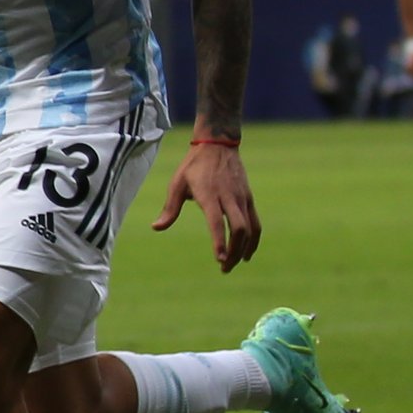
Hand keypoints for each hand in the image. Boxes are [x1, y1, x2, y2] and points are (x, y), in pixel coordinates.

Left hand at [151, 137, 260, 271]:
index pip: (217, 222)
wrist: (218, 145)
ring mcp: (242, 198)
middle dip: (234, 251)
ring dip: (244, 249)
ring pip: (250, 228)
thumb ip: (170, 208)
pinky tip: (247, 252)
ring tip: (234, 263)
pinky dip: (253, 240)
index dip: (219, 241)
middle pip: (239, 229)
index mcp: (209, 194)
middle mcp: (229, 197)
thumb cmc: (194, 166)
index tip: (220, 259)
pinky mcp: (249, 198)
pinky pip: (255, 223)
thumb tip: (156, 228)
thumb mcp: (177, 183)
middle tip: (225, 267)